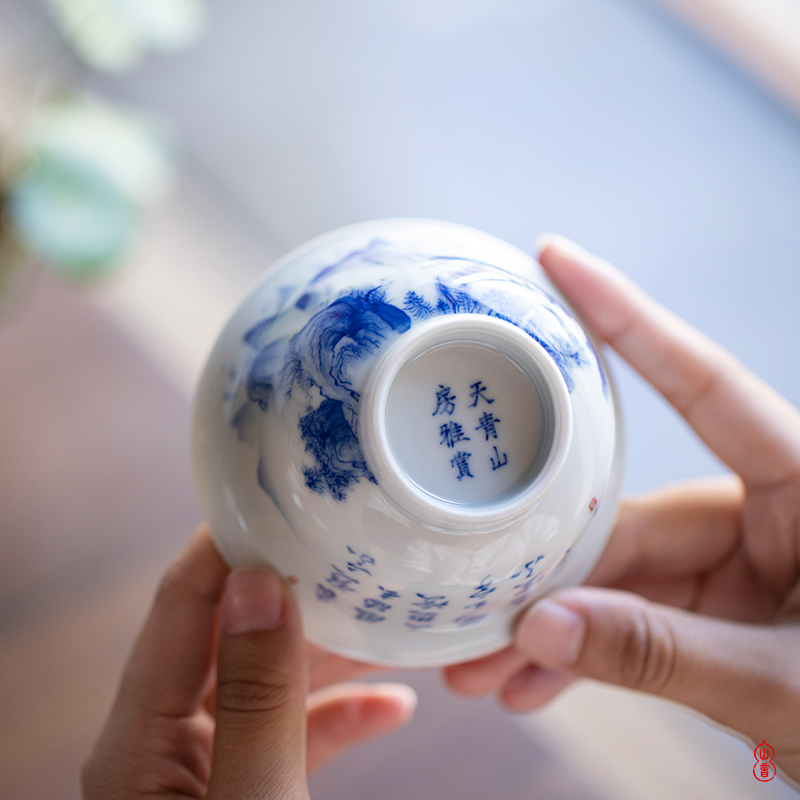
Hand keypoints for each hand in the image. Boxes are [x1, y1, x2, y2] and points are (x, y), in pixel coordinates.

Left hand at [82, 527, 415, 798]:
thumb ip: (256, 699)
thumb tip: (258, 586)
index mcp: (139, 741)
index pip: (182, 602)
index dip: (228, 542)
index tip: (286, 500)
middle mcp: (162, 743)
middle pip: (231, 634)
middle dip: (295, 590)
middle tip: (352, 549)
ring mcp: (203, 767)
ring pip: (268, 680)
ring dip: (330, 653)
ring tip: (386, 614)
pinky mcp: (241, 789)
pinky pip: (289, 734)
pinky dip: (338, 717)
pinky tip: (391, 705)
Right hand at [444, 236, 799, 779]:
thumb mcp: (787, 682)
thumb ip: (665, 653)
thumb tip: (539, 625)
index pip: (704, 383)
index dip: (627, 317)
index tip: (556, 259)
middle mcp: (763, 510)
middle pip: (629, 515)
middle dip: (548, 570)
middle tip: (472, 597)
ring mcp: (735, 563)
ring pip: (617, 576)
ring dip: (552, 626)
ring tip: (481, 667)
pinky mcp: (713, 610)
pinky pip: (633, 618)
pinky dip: (584, 653)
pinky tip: (530, 684)